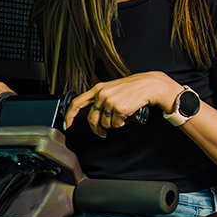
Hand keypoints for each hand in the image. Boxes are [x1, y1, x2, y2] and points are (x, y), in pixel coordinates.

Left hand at [63, 71, 178, 136]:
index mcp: (98, 88)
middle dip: (97, 128)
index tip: (67, 124)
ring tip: (121, 115)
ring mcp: (110, 102)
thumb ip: (100, 98)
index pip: (77, 103)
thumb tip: (94, 114)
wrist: (149, 85)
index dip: (70, 116)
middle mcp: (102, 94)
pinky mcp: (119, 108)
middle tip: (102, 132)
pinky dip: (122, 123)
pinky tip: (127, 115)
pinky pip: (116, 124)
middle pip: (92, 119)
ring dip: (113, 124)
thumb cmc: (132, 87)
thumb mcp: (112, 88)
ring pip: (105, 123)